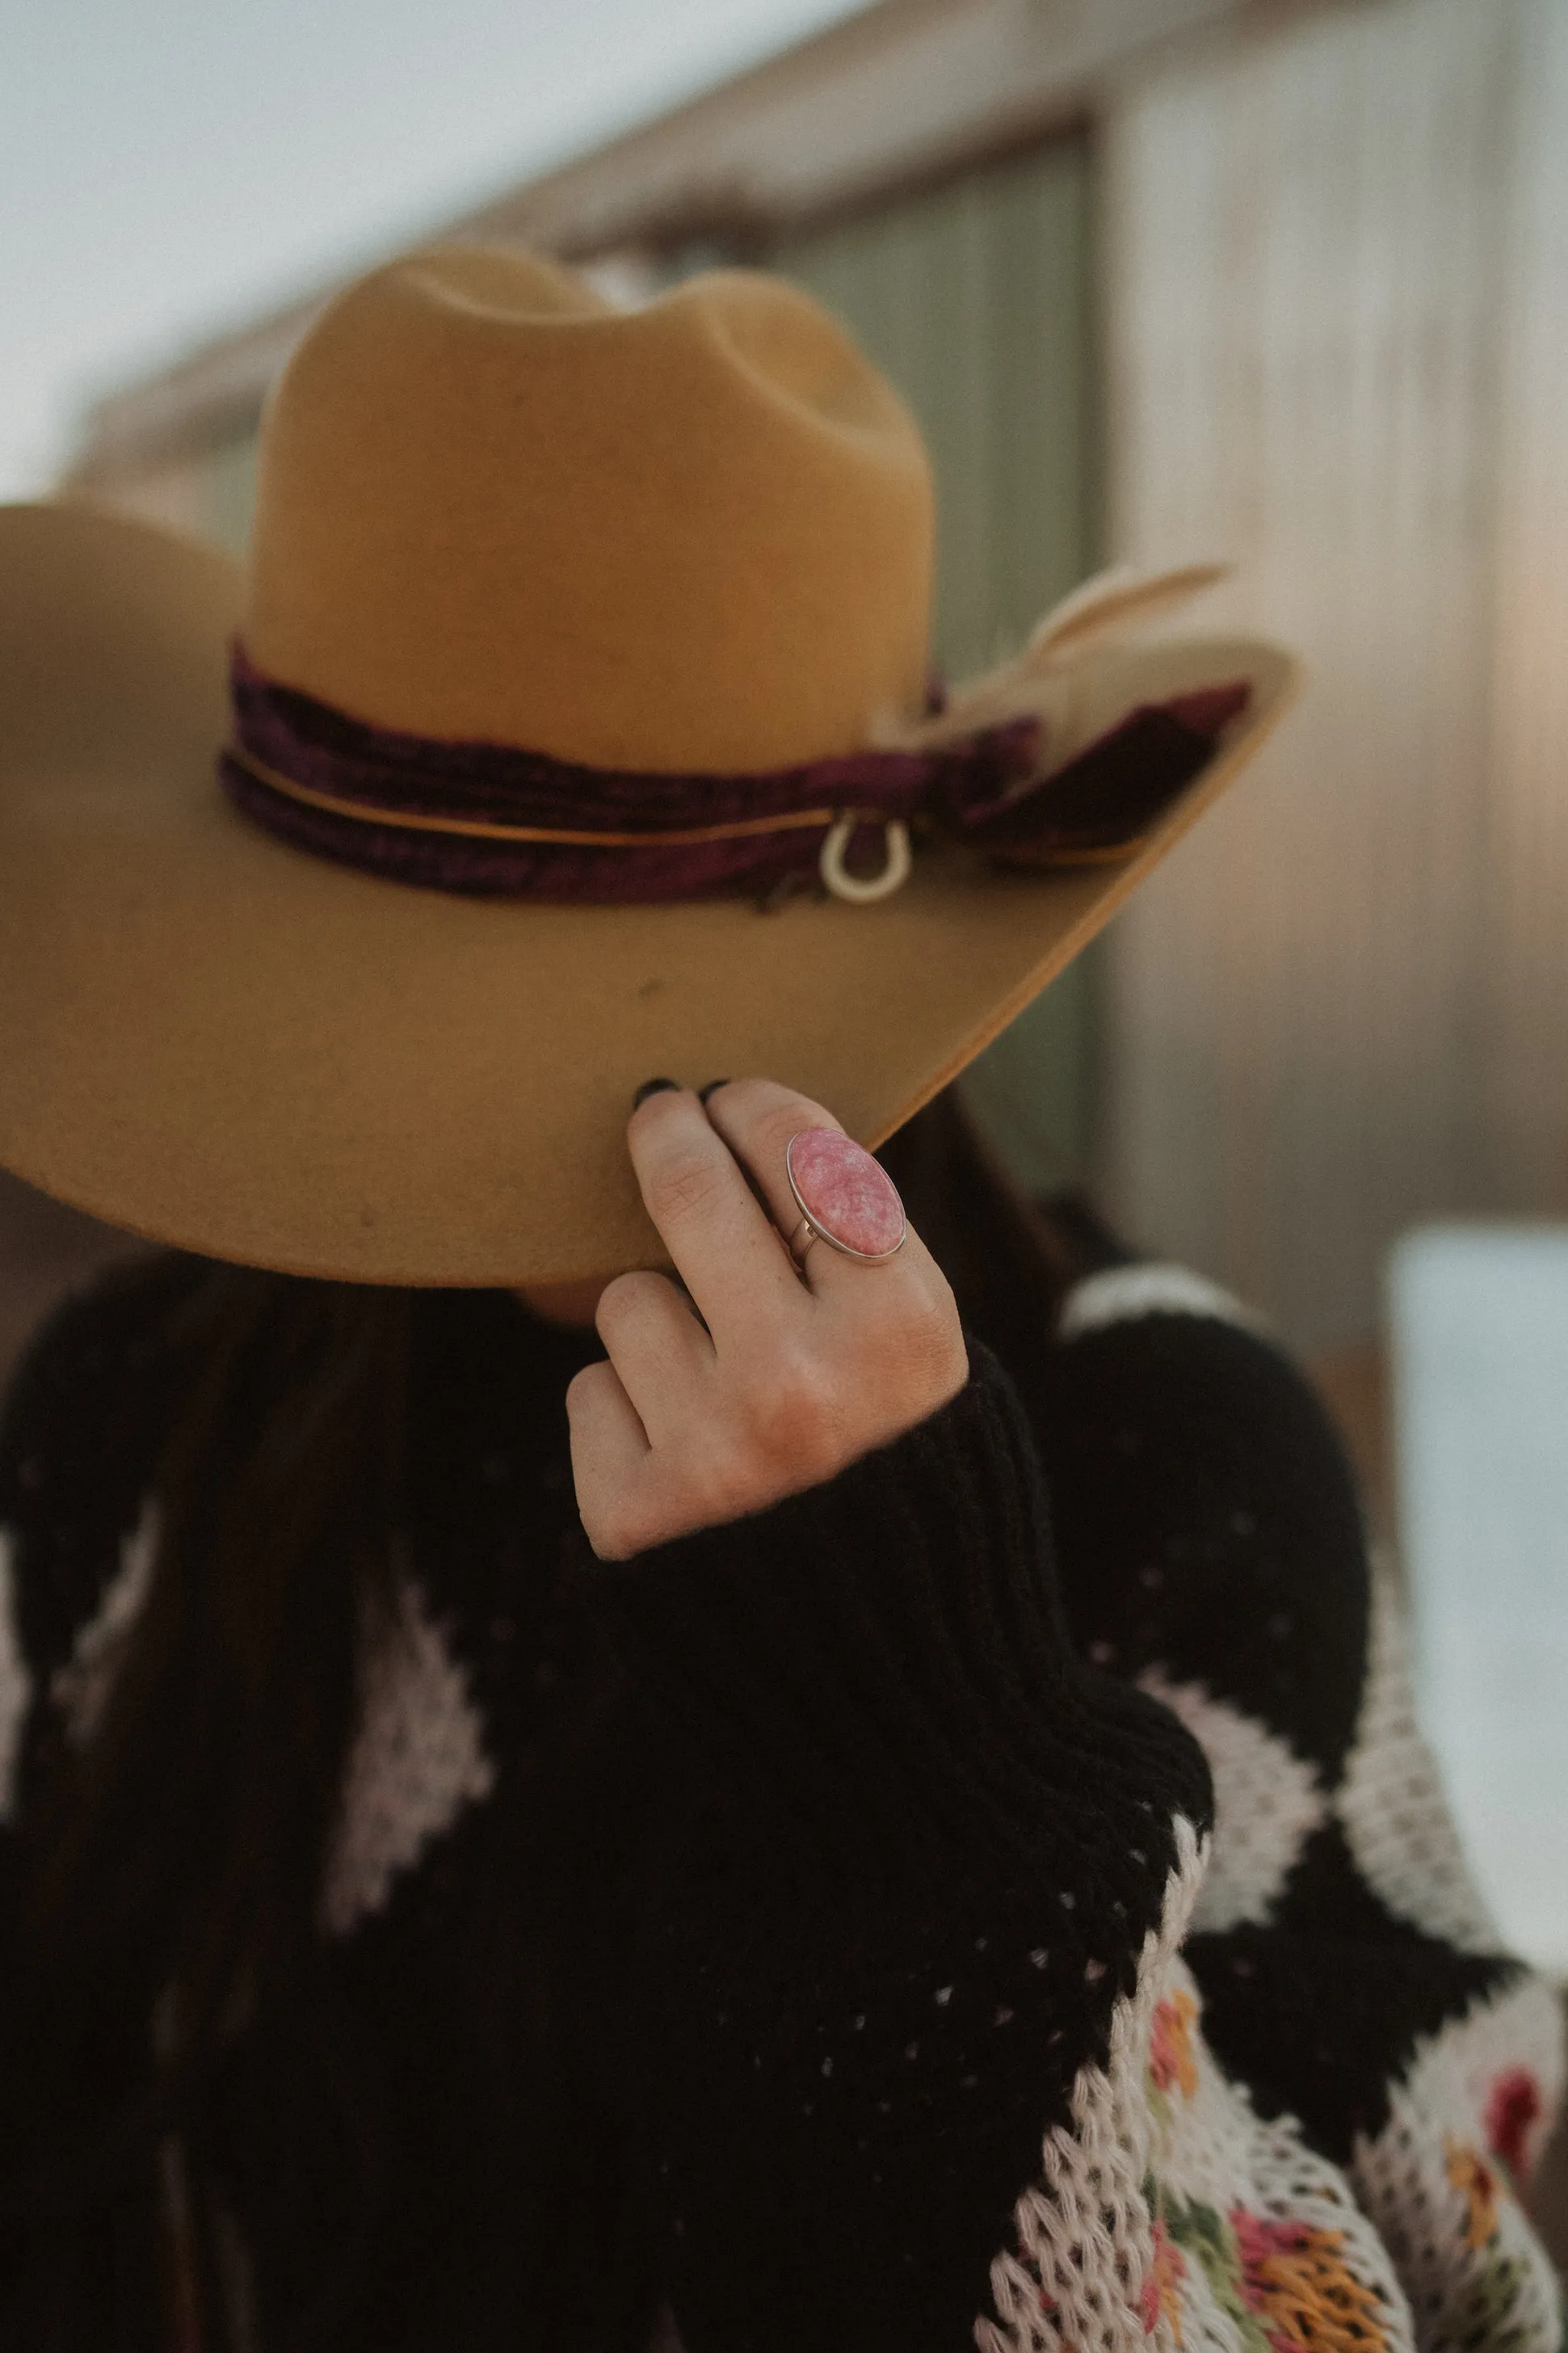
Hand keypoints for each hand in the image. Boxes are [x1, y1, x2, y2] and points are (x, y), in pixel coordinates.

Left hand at [566, 1078, 967, 1558]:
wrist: (886, 1678)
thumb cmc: (904, 1487)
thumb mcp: (927, 1369)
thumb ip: (858, 1262)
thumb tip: (753, 1134)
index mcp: (899, 1334)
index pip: (804, 1158)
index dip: (754, 1106)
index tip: (730, 1096)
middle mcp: (802, 1384)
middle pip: (689, 1191)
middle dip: (666, 1130)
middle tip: (658, 1109)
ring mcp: (709, 1450)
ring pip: (628, 1300)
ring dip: (660, 1323)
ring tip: (719, 1392)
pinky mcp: (632, 1512)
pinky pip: (593, 1390)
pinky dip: (628, 1415)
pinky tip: (687, 1464)